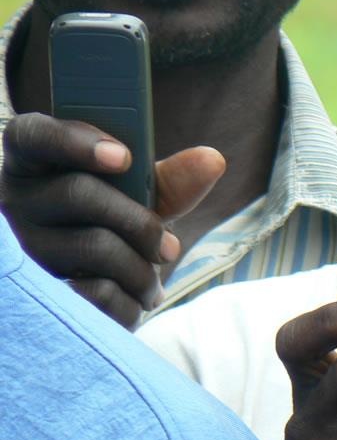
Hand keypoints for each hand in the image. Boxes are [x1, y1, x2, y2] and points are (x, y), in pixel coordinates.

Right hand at [0, 113, 223, 326]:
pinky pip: (92, 294)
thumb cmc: (113, 228)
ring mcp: (20, 247)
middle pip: (78, 193)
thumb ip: (172, 180)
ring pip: (91, 247)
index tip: (124, 157)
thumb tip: (213, 159)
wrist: (92, 290)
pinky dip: (127, 303)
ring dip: (141, 271)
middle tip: (169, 249)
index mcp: (35, 163)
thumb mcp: (140, 200)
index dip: (76, 142)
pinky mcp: (34, 293)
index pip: (35, 136)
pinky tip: (130, 303)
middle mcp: (15, 200)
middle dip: (139, 223)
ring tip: (152, 285)